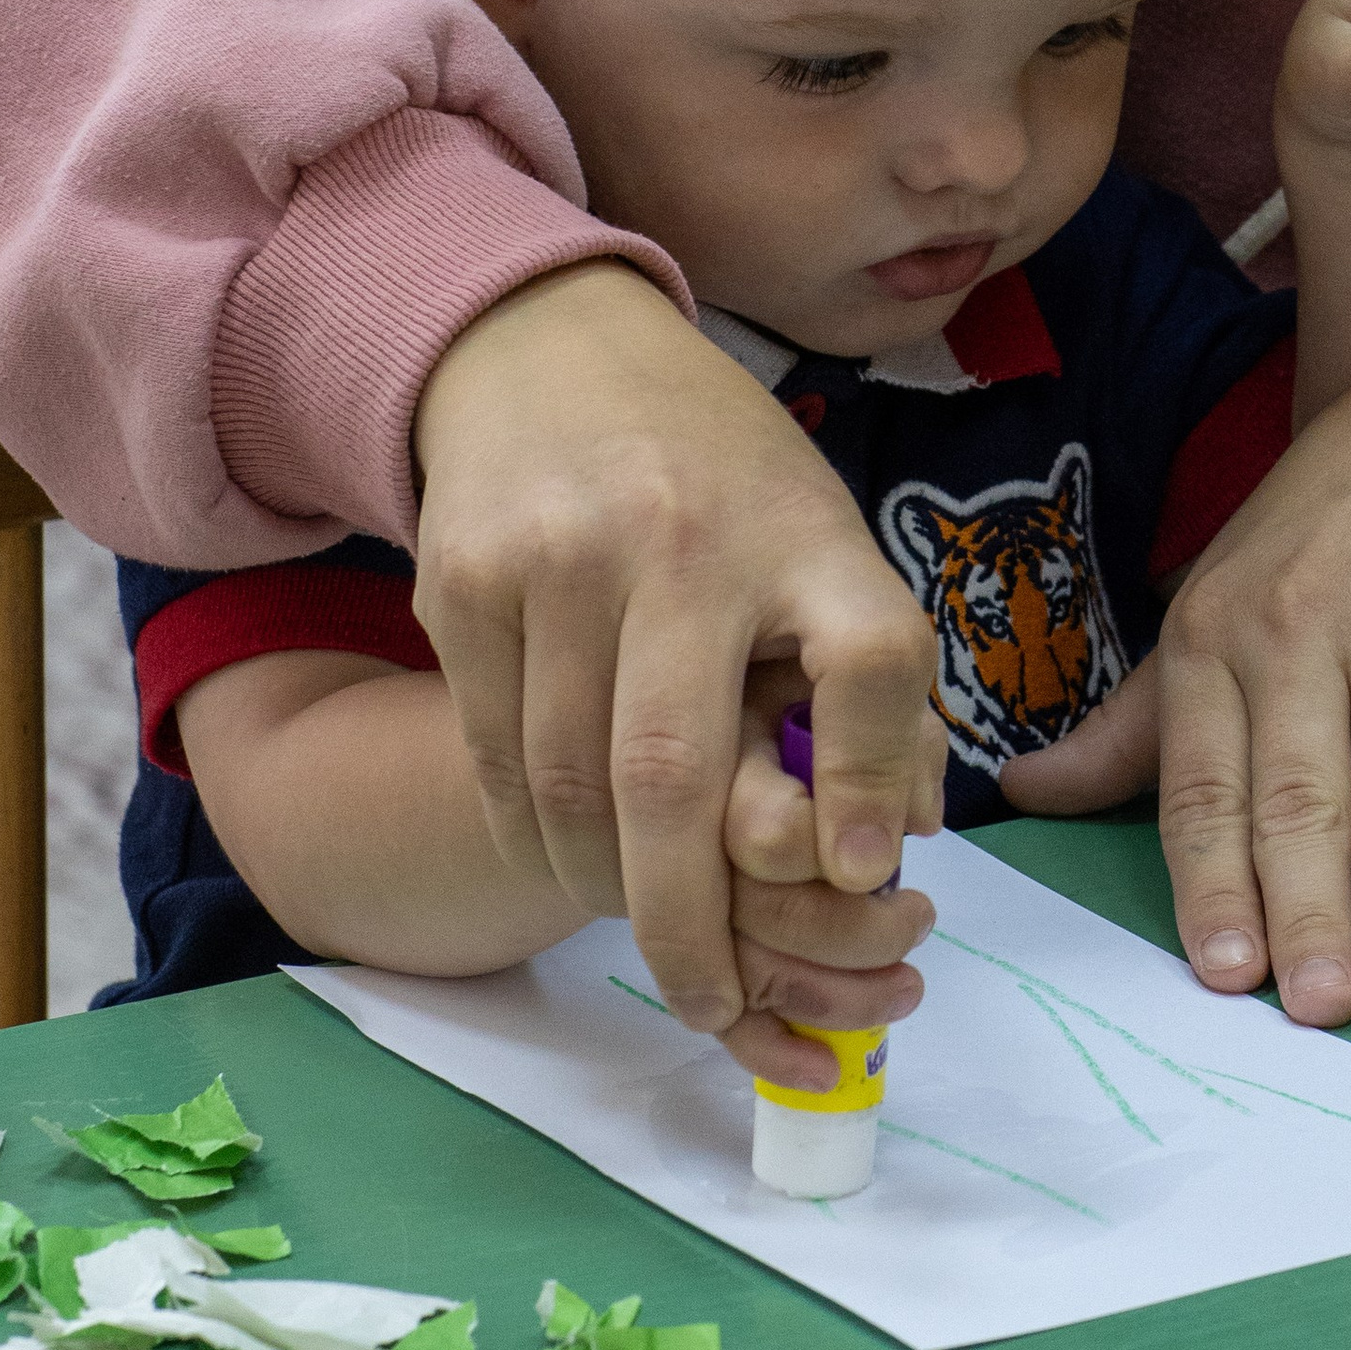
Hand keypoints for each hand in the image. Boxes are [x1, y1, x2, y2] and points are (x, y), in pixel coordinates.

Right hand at [412, 258, 939, 1037]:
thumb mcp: (814, 533)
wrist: (549, 345)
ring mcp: (556, 557)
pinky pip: (490, 757)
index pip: (873, 655)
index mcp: (800, 527)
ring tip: (636, 925)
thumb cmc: (715, 475)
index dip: (884, 775)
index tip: (874, 874)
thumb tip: (889, 849)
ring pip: (566, 787)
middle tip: (708, 1004)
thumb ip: (862, 675)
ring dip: (600, 891)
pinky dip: (531, 835)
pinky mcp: (461, 579)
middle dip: (687, 923)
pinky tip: (568, 853)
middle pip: (672, 772)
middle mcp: (679, 538)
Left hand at [1002, 308, 1350, 1026]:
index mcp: (1218, 633)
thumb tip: (1022, 797)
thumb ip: (1135, 721)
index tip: (1226, 980)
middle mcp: (1304, 623)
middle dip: (1307, 908)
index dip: (1213, 883)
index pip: (1205, 783)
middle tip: (1320, 1016)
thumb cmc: (1326, 523)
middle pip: (1302, 792)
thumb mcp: (1216, 601)